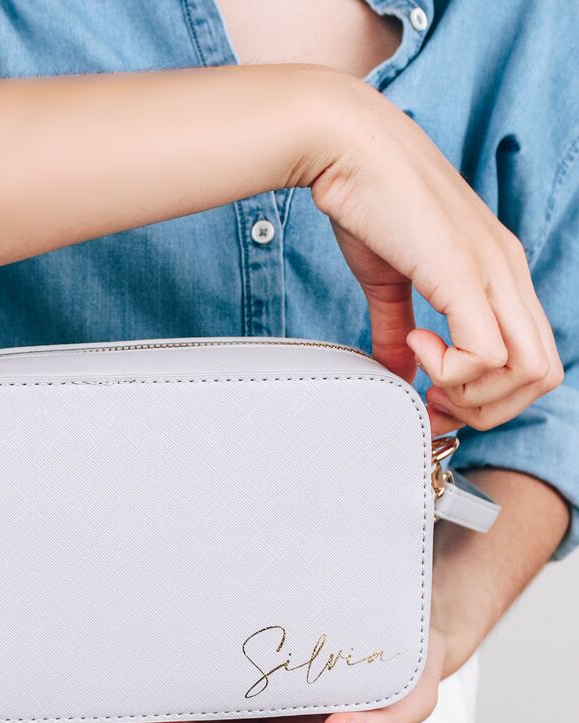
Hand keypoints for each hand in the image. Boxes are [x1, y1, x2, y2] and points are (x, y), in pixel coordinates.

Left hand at [107, 626, 447, 722]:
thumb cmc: (407, 673)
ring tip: (125, 678)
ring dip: (169, 698)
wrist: (414, 635)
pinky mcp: (267, 671)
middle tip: (110, 703)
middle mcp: (275, 721)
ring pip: (209, 705)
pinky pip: (221, 675)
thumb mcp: (409, 703)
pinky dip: (192, 668)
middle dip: (158, 722)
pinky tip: (167, 650)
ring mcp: (268, 698)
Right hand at [306, 76, 562, 433]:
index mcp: (498, 271)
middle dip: (486, 408)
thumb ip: (396, 331)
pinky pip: (486, 353)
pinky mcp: (463, 271)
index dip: (488, 397)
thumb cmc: (368, 201)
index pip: (533, 358)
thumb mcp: (387, 280)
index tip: (437, 398)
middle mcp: (508, 271)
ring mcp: (492, 269)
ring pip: (528, 372)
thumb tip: (398, 371)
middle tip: (434, 400)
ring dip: (472, 394)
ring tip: (424, 373)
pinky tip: (415, 342)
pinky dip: (449, 368)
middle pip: (543, 375)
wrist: (348, 145)